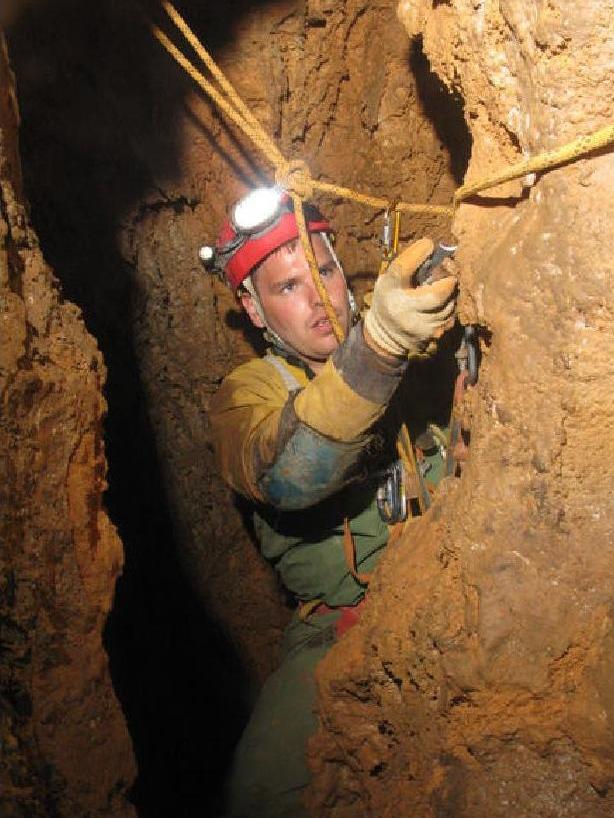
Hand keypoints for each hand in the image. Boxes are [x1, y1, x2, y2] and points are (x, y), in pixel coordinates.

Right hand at [363, 238, 457, 358]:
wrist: (386, 335)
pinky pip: (450, 316)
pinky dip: (448, 307)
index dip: (418, 253)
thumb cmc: (390, 299)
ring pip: (448, 305)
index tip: (428, 245)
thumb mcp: (388, 281)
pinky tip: (440, 305)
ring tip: (441, 289)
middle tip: (448, 275)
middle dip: (447, 281)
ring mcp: (419, 326)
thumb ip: (407, 267)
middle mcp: (402, 309)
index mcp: (388, 290)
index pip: (402, 269)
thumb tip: (433, 248)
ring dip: (449, 294)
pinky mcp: (432, 335)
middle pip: (436, 294)